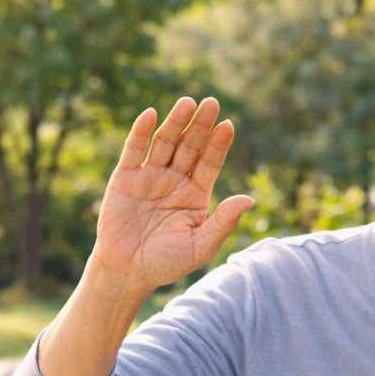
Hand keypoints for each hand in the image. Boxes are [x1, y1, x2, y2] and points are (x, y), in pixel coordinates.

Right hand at [90, 97, 254, 295]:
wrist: (127, 272)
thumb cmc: (166, 263)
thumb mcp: (200, 247)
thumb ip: (223, 223)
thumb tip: (249, 200)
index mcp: (195, 194)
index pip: (210, 163)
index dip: (218, 144)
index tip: (228, 126)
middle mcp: (175, 180)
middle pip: (189, 146)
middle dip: (200, 126)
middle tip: (211, 103)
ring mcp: (149, 176)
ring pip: (165, 142)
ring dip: (176, 122)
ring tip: (188, 103)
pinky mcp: (125, 178)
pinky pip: (134, 150)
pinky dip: (141, 132)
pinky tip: (151, 114)